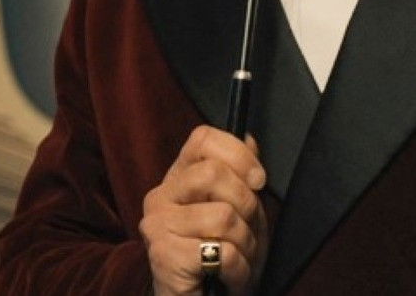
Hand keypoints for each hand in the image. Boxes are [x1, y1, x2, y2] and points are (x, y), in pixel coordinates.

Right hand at [141, 126, 268, 295]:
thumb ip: (240, 176)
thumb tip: (249, 138)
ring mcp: (157, 225)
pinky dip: (239, 270)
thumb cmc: (219, 260)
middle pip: (213, 173)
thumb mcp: (238, 212)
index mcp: (178, 179)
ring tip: (238, 259)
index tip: (258, 180)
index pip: (202, 139)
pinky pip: (222, 252)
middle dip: (246, 205)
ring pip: (223, 216)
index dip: (238, 154)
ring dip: (246, 245)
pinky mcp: (162, 255)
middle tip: (248, 231)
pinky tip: (229, 278)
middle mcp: (160, 196)